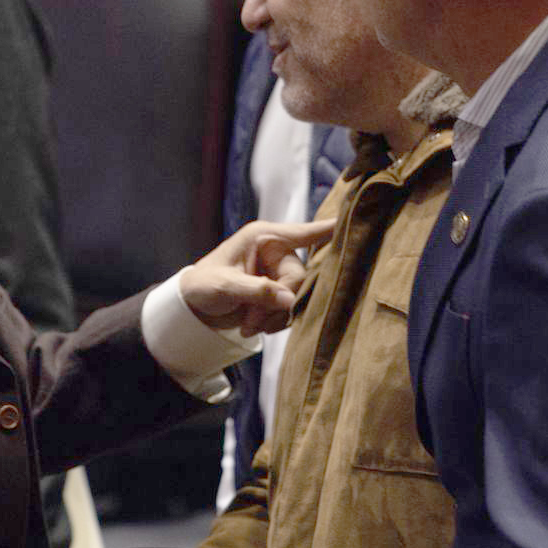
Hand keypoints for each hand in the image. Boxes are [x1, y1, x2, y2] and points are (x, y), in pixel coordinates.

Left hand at [181, 219, 334, 336]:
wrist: (193, 307)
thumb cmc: (202, 285)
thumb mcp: (225, 287)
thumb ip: (257, 291)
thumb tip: (290, 299)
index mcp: (265, 238)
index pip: (305, 232)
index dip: (331, 229)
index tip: (355, 222)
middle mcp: (277, 253)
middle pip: (301, 278)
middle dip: (279, 304)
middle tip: (252, 321)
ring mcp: (280, 274)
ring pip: (298, 298)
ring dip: (275, 316)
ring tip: (248, 324)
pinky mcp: (280, 294)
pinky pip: (292, 309)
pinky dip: (275, 322)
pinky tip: (254, 326)